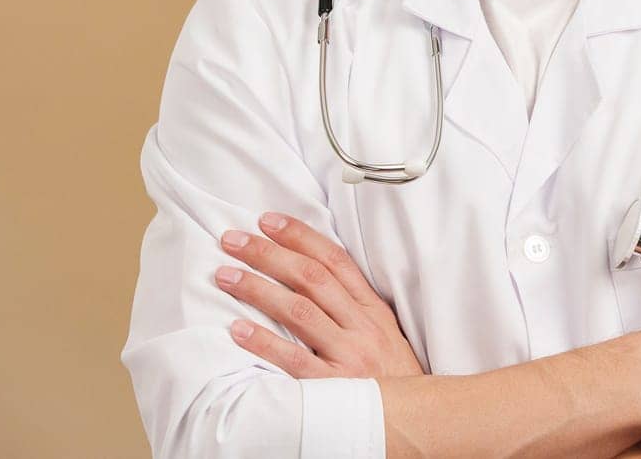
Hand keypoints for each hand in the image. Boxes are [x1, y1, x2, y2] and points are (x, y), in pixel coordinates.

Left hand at [214, 210, 424, 378]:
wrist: (414, 419)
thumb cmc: (392, 376)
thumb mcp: (383, 333)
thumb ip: (353, 305)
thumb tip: (311, 274)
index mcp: (373, 309)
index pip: (335, 261)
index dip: (300, 237)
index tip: (268, 221)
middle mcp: (361, 326)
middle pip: (311, 278)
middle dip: (269, 254)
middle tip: (234, 240)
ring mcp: (349, 355)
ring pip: (299, 311)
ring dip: (258, 289)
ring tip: (225, 275)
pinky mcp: (335, 386)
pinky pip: (294, 360)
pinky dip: (265, 343)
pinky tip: (238, 330)